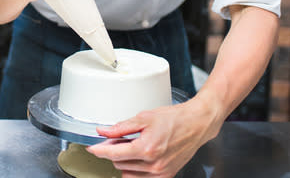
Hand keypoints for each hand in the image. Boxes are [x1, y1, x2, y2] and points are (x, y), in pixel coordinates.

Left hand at [86, 97, 222, 177]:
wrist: (196, 124)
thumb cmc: (174, 119)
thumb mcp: (144, 117)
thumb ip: (121, 127)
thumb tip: (103, 131)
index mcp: (147, 148)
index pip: (114, 154)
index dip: (99, 150)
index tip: (92, 147)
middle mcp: (154, 164)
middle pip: (119, 163)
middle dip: (114, 151)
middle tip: (118, 139)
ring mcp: (160, 173)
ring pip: (128, 173)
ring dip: (124, 161)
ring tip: (132, 146)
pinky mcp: (166, 176)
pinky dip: (135, 170)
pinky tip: (138, 157)